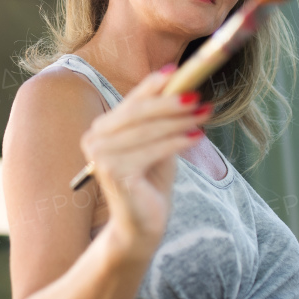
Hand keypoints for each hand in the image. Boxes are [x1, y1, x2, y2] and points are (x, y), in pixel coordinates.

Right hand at [79, 67, 212, 249]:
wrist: (141, 226)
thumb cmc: (150, 183)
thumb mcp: (157, 144)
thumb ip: (161, 121)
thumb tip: (183, 88)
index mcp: (101, 129)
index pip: (131, 101)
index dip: (153, 85)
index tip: (179, 72)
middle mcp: (94, 139)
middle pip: (137, 112)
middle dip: (170, 101)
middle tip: (198, 95)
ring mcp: (101, 156)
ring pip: (147, 130)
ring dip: (179, 120)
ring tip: (205, 114)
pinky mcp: (114, 172)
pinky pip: (152, 150)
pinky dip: (177, 141)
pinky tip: (197, 136)